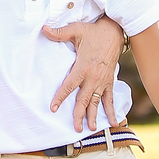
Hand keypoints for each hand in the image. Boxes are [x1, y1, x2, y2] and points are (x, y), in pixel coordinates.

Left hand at [42, 14, 124, 130]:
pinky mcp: (109, 81)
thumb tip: (44, 29)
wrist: (115, 31)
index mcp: (83, 67)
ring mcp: (102, 81)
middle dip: (79, 115)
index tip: (53, 108)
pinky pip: (110, 98)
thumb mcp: (76, 30)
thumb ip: (59, 33)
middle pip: (84, 100)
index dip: (60, 98)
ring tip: (91, 129)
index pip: (69, 86)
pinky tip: (114, 122)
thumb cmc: (94, 31)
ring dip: (94, 116)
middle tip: (75, 128)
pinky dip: (112, 110)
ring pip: (96, 102)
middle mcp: (93, 77)